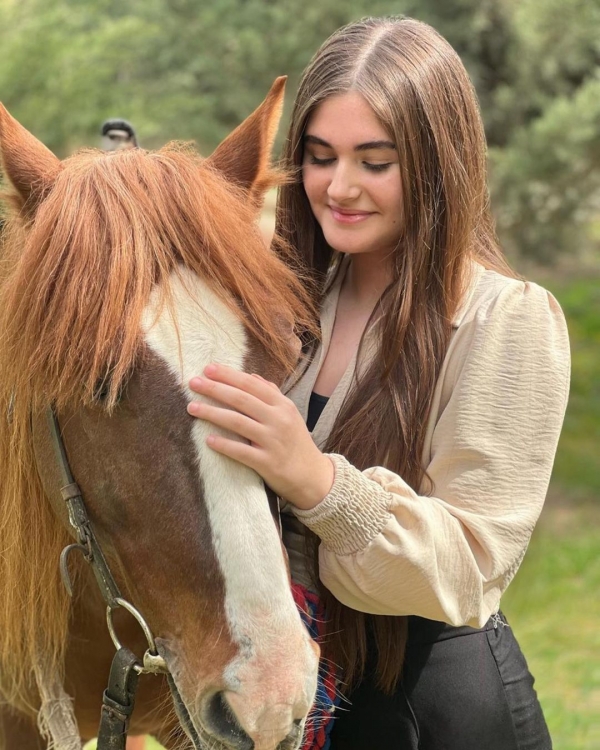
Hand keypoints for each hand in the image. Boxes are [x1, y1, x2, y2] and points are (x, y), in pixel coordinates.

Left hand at [187, 364, 333, 509]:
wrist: (313, 475)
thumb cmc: (296, 442)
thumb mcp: (289, 414)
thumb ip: (271, 394)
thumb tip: (251, 375)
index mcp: (282, 405)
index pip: (251, 385)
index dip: (228, 375)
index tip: (207, 369)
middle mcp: (278, 419)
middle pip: (241, 399)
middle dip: (215, 389)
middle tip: (193, 383)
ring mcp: (273, 441)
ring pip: (238, 422)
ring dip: (212, 413)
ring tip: (192, 407)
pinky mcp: (268, 463)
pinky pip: (241, 452)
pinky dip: (224, 444)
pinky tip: (208, 440)